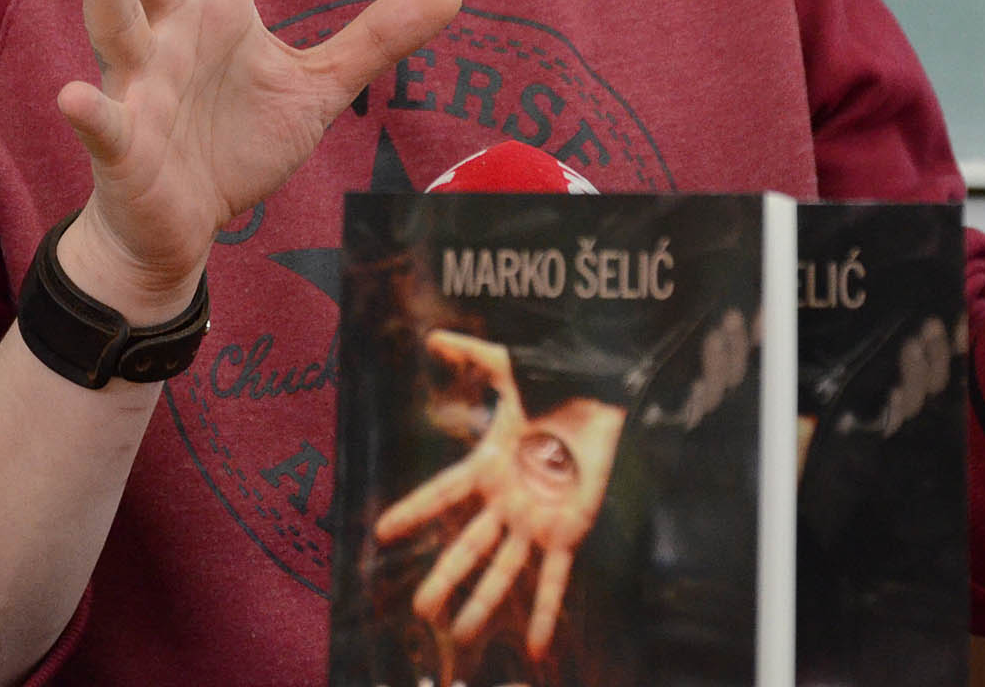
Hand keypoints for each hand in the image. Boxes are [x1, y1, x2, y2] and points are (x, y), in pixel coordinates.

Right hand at [54, 0, 461, 310]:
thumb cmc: (237, 145)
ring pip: (116, 15)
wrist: (182, 226)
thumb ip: (378, 34)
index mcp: (214, 4)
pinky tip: (74, 93)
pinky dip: (90, 108)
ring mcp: (138, 81)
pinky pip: (104, 120)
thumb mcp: (321, 84)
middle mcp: (168, 29)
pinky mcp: (123, 143)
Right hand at [373, 330, 626, 657]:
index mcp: (489, 467)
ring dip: (484, 602)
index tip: (382, 532)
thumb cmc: (554, 385)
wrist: (602, 398)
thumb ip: (472, 354)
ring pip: (504, 569)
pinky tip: (535, 645)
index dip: (414, 511)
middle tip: (420, 609)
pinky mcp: (568, 532)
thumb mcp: (509, 368)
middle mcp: (507, 501)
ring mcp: (536, 520)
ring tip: (462, 632)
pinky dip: (544, 611)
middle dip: (445, 577)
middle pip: (468, 546)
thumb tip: (433, 338)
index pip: (443, 493)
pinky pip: (554, 578)